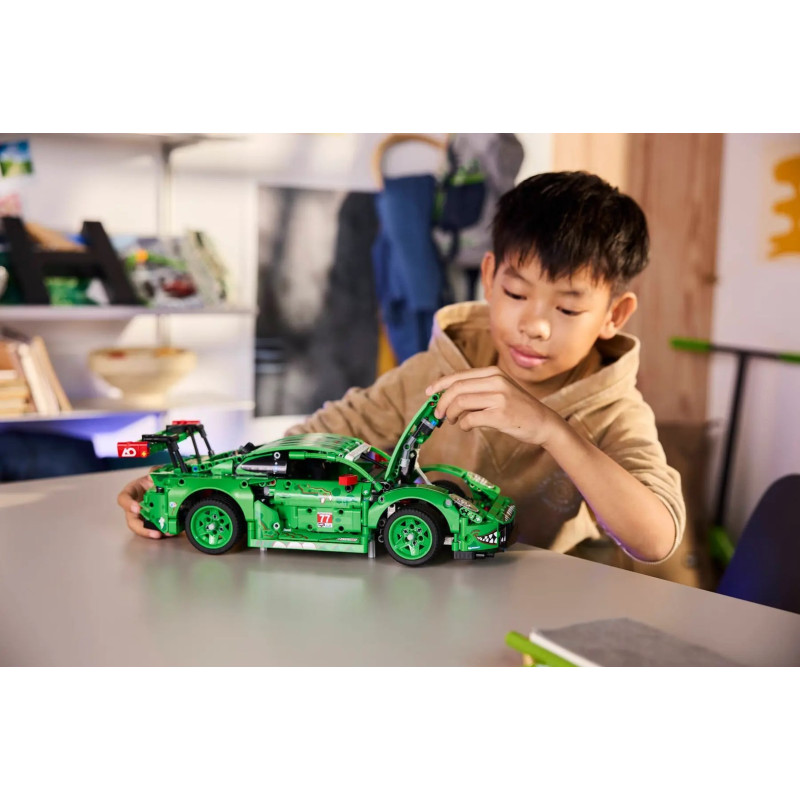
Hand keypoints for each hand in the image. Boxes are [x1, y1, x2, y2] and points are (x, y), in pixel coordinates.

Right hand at [117, 471, 160, 538]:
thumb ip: (155, 472)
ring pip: (142, 528)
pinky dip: (162, 532)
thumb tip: (155, 473)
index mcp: (131, 493)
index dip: (128, 504)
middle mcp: (134, 507)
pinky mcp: (151, 522)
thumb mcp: (153, 474)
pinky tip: (169, 532)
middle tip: (152, 530)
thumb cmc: (151, 481)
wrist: (161, 487)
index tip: (137, 508)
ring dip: (152, 532)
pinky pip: (154, 529)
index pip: (123, 498)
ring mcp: (142, 516)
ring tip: (163, 533)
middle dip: (142, 527)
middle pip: (132, 520)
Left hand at [425, 367, 558, 446]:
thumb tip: (446, 396)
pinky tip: (467, 427)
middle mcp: (496, 381)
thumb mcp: (499, 390)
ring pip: (460, 402)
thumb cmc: (518, 408)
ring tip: (452, 421)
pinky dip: (463, 425)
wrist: (543, 422)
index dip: (440, 384)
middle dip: (442, 402)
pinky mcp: (500, 414)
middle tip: (438, 415)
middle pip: (456, 388)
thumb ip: (477, 389)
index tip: (429, 393)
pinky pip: (470, 419)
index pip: (459, 375)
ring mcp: (499, 397)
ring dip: (450, 414)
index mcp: (493, 372)